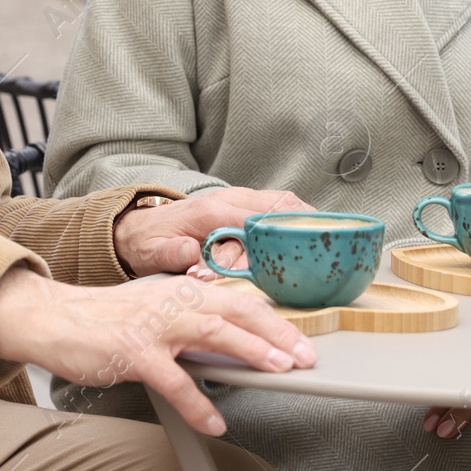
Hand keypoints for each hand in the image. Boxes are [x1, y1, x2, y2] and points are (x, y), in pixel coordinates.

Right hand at [0, 267, 316, 434]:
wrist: (55, 319)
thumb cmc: (107, 318)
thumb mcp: (155, 306)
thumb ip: (192, 316)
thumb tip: (233, 334)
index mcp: (182, 290)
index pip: (237, 299)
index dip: (274, 317)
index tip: (302, 336)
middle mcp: (173, 301)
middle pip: (235, 310)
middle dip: (275, 331)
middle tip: (305, 353)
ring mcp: (154, 326)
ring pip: (212, 333)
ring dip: (250, 350)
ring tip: (277, 369)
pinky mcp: (133, 352)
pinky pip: (174, 381)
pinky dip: (198, 403)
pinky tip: (215, 420)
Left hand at [113, 186, 312, 278]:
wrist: (140, 226)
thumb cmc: (150, 241)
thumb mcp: (151, 252)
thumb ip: (172, 253)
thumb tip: (192, 254)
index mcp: (210, 211)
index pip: (249, 227)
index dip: (264, 251)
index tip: (276, 271)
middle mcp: (229, 199)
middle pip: (276, 209)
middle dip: (297, 233)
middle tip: (318, 255)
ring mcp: (240, 199)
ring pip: (284, 202)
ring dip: (305, 221)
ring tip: (330, 241)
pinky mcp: (246, 204)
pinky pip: (281, 205)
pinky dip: (300, 217)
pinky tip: (316, 233)